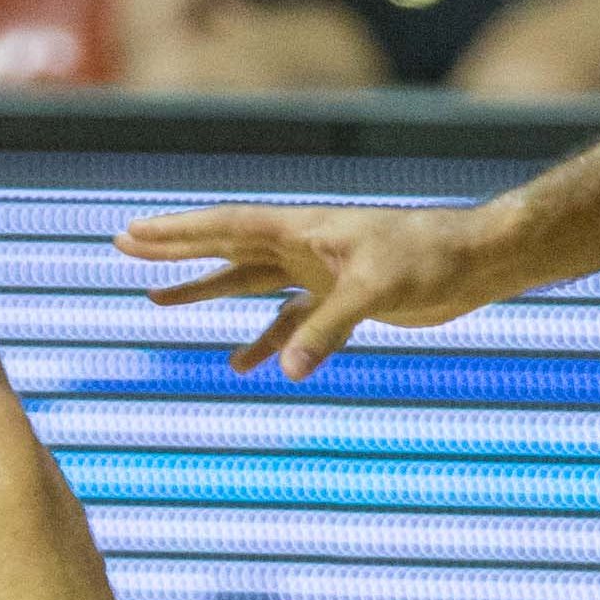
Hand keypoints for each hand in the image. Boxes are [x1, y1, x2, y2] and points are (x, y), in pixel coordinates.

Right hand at [119, 199, 507, 377]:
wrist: (475, 262)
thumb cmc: (431, 260)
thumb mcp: (376, 292)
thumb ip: (326, 330)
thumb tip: (284, 372)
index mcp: (303, 229)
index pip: (227, 227)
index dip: (179, 231)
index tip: (134, 232)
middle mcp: (303, 245)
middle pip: (225, 245)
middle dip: (174, 247)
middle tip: (124, 243)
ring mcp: (319, 271)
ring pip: (248, 281)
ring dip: (205, 290)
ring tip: (156, 300)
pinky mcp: (341, 299)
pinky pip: (288, 320)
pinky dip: (265, 340)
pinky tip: (243, 364)